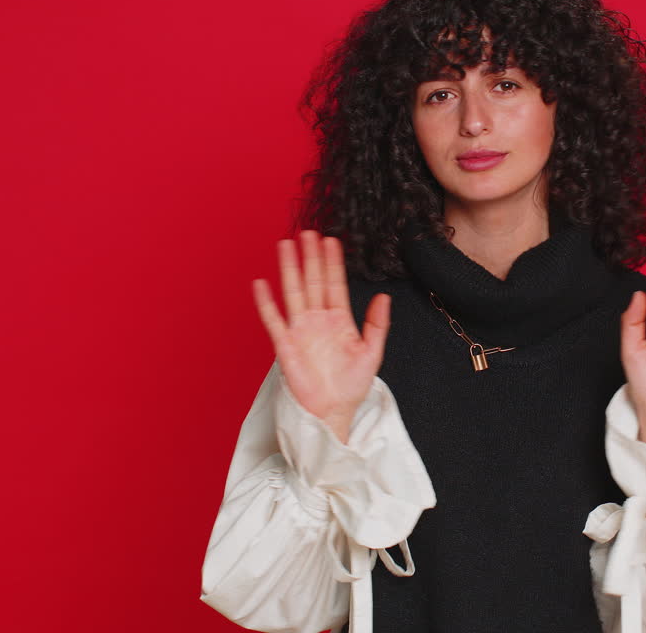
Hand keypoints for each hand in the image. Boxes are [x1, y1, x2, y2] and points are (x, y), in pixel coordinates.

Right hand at [252, 230, 391, 443]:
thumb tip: (385, 297)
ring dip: (290, 269)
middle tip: (308, 232)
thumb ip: (377, 325)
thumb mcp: (372, 353)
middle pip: (313, 281)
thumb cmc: (352, 386)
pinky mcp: (286, 345)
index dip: (333, 262)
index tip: (331, 240)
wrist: (333, 412)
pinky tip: (261, 284)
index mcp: (340, 320)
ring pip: (293, 292)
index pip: (335, 284)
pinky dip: (266, 302)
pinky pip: (274, 320)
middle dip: (311, 257)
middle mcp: (318, 320)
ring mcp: (301, 330)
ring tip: (286, 245)